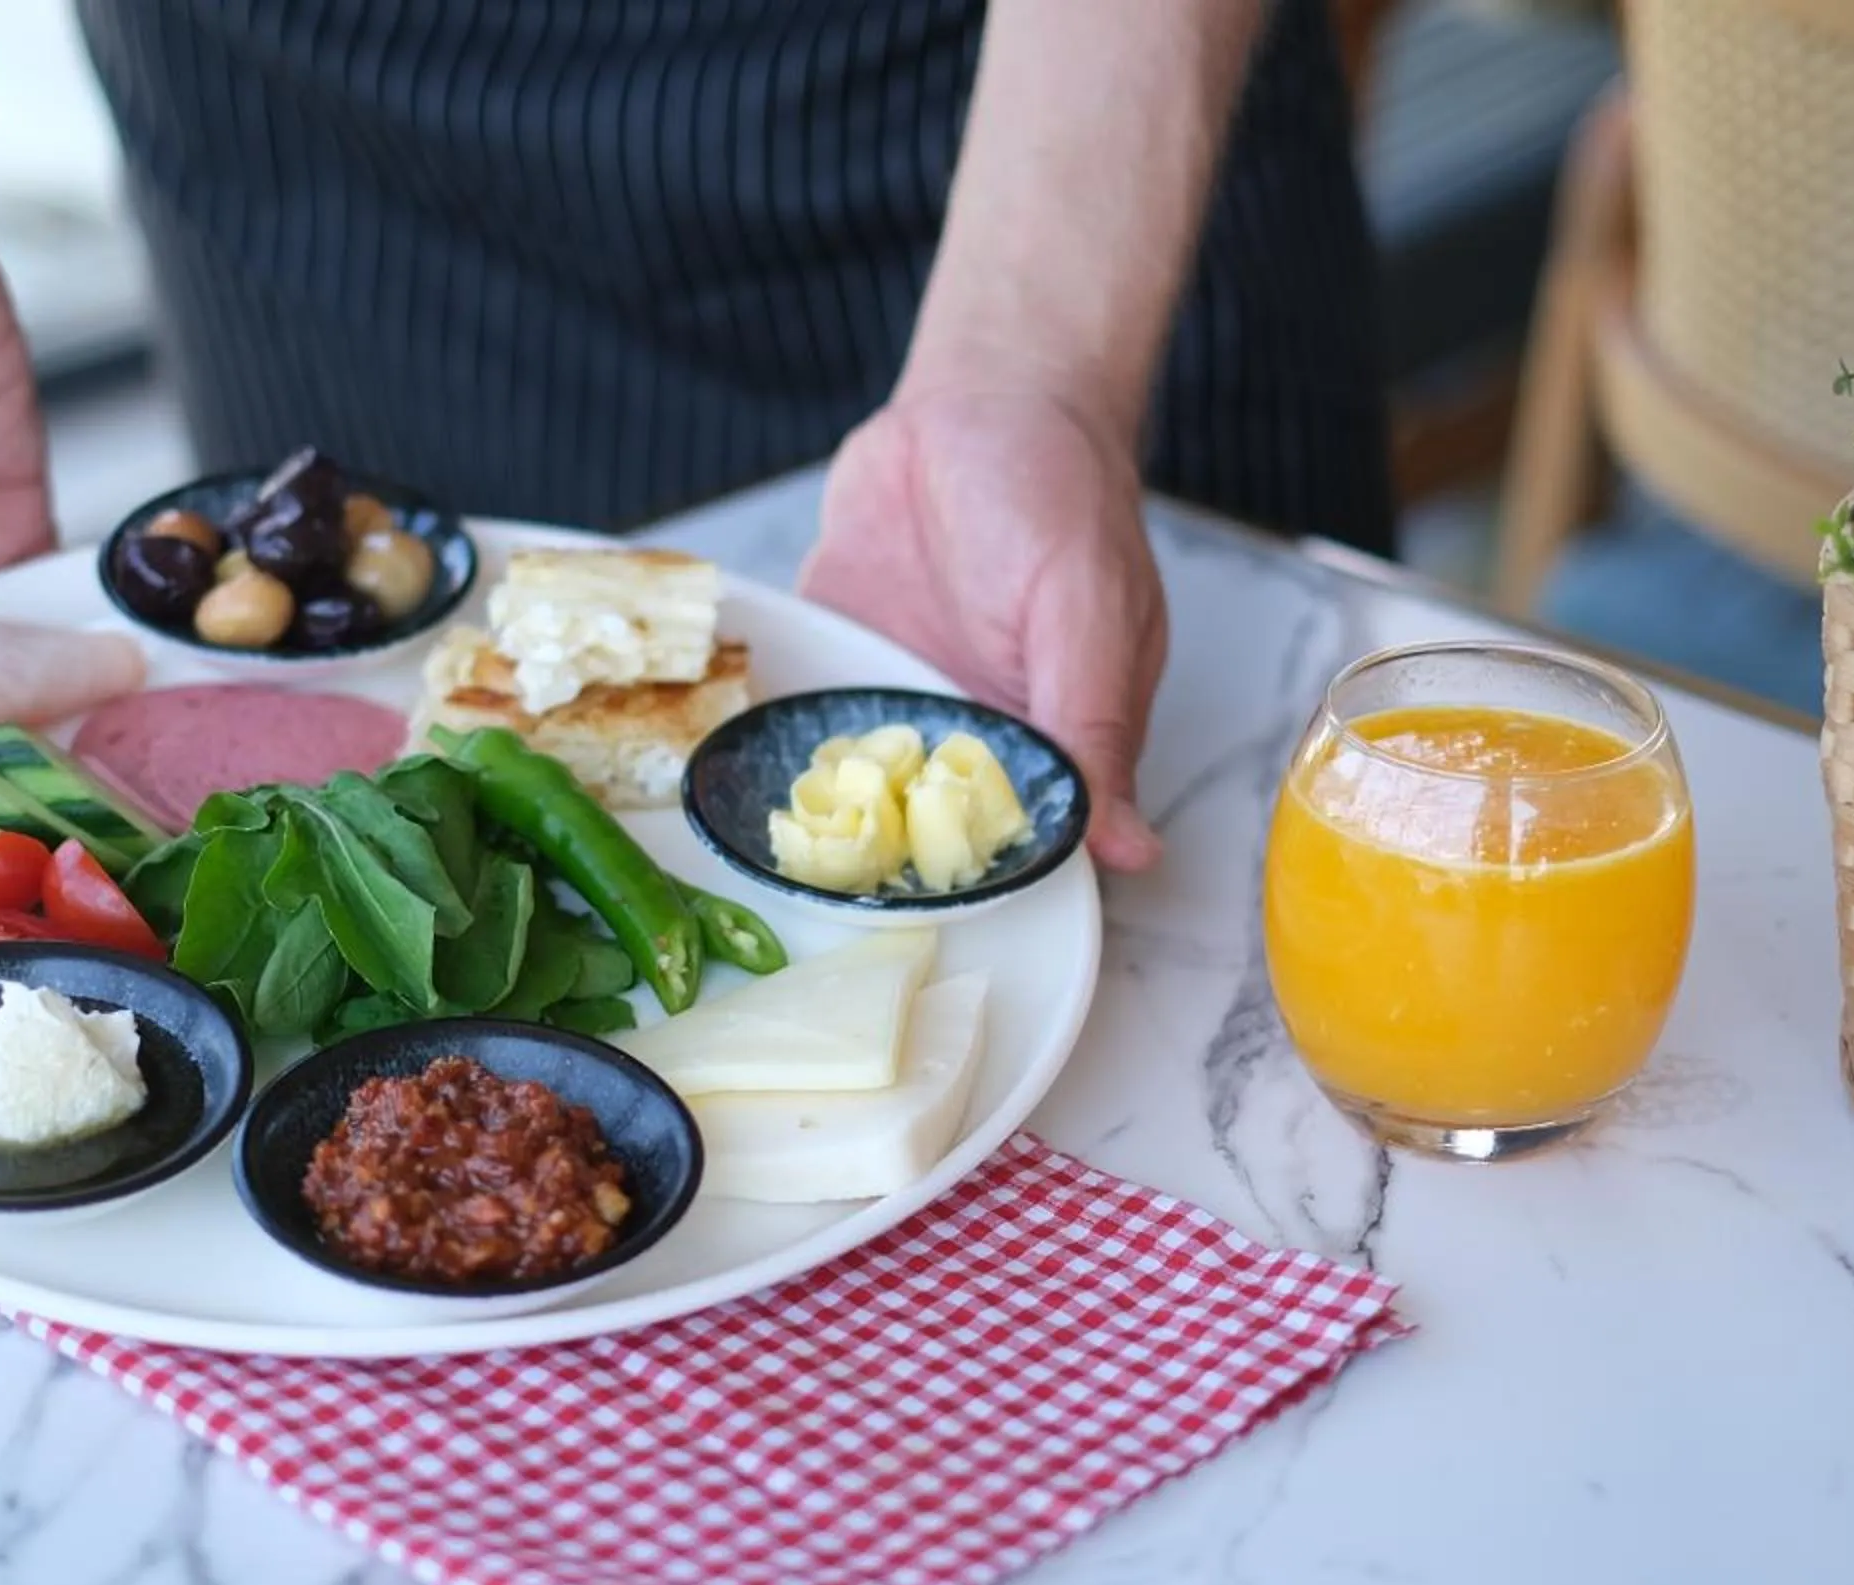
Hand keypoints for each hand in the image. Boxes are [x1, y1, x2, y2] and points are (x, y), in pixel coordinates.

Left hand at [798, 387, 1168, 870]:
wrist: (982, 399)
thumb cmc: (1060, 494)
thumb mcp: (1090, 615)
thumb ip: (1093, 729)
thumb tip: (1131, 849)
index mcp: (1051, 742)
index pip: (1018, 844)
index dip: (975, 886)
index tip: (919, 915)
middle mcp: (971, 734)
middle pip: (921, 833)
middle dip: (871, 865)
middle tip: (818, 893)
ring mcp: (898, 698)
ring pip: (851, 788)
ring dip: (809, 815)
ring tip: (754, 847)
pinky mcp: (841, 656)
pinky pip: (798, 714)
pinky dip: (763, 736)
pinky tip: (721, 766)